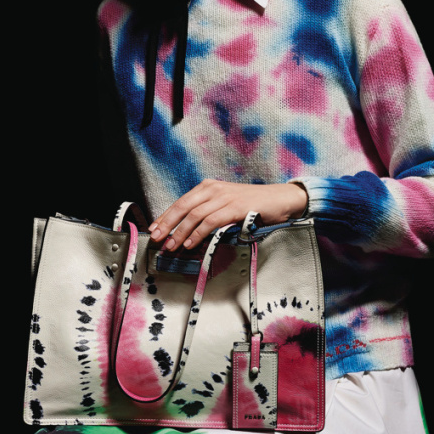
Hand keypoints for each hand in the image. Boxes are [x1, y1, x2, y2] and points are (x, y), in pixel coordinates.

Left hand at [149, 179, 307, 250]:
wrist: (280, 199)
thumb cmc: (253, 205)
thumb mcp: (226, 204)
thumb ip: (208, 212)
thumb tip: (186, 231)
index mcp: (208, 187)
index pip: (180, 202)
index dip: (165, 216)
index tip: (153, 229)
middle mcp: (213, 189)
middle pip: (183, 207)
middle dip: (167, 224)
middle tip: (156, 239)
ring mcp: (224, 197)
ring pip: (194, 215)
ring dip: (180, 233)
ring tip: (171, 246)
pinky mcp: (235, 207)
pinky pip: (211, 221)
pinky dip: (199, 233)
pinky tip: (191, 243)